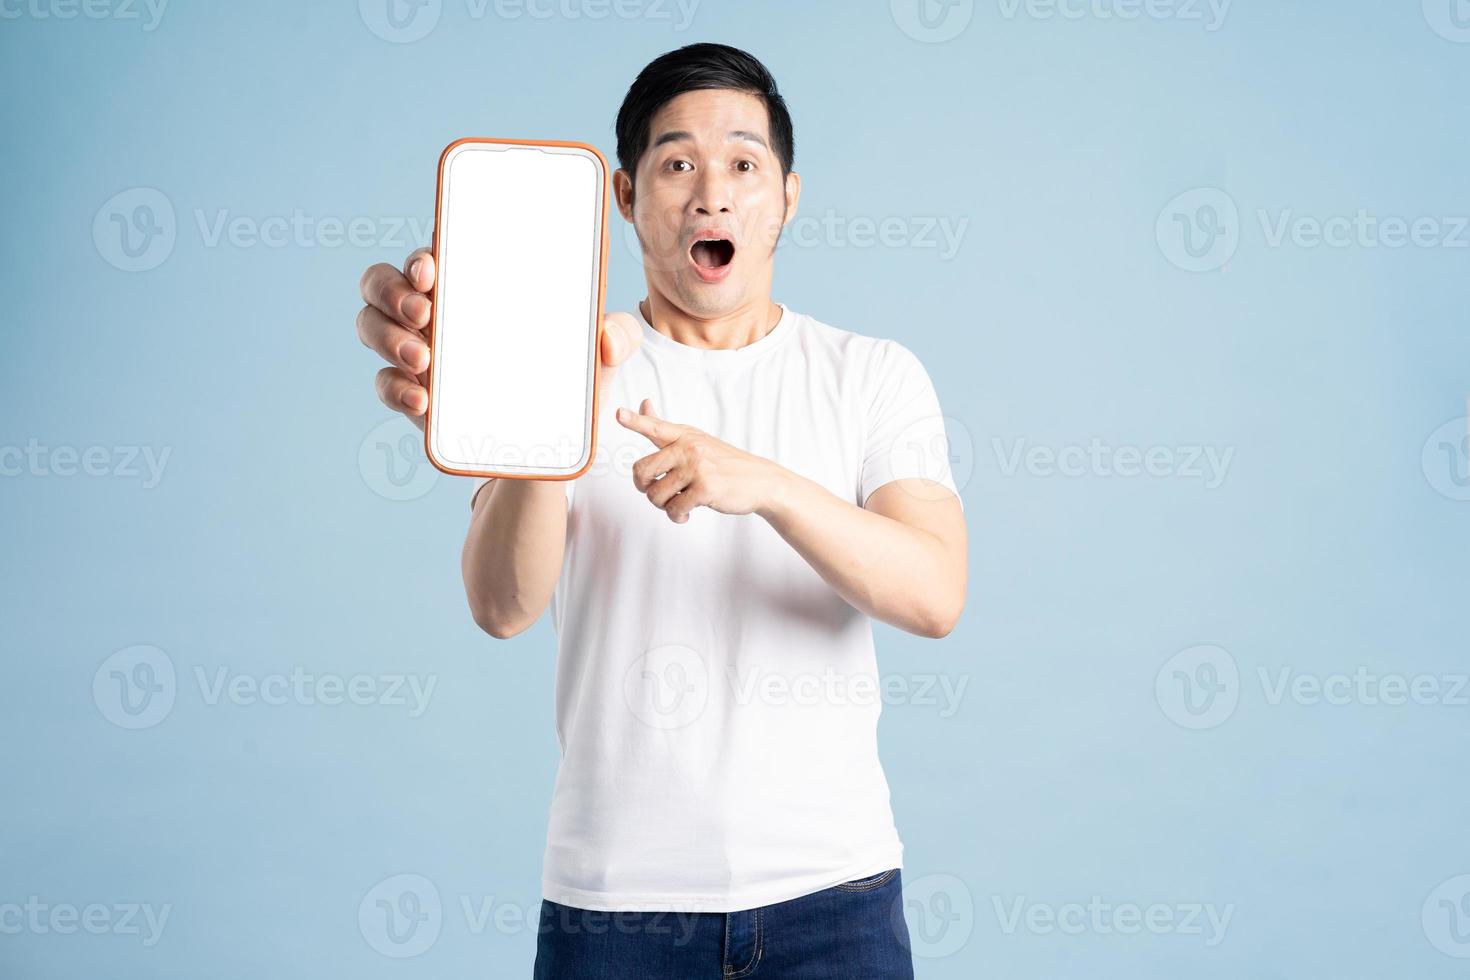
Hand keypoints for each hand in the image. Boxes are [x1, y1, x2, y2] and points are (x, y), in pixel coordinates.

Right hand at [357, 248, 640, 431]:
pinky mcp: (413, 396)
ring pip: (371, 326)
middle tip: (425, 313)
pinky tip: (422, 403)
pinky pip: (385, 385)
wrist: (550, 445)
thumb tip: (607, 338)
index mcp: (474, 285)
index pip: (433, 254)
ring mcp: (418, 352)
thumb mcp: (599, 356)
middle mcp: (436, 311)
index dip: (422, 253)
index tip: (434, 266)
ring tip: (423, 361)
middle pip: (383, 281)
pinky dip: (396, 390)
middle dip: (393, 290)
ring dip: (387, 337)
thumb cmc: (568, 378)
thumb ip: (617, 337)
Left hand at [617, 400, 784, 522]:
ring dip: (664, 506)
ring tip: (679, 504)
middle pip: (641, 471)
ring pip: (655, 495)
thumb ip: (664, 429)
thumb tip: (644, 404)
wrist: (760, 481)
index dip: (635, 421)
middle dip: (644, 488)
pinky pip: (674, 509)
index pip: (655, 426)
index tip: (618, 414)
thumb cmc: (724, 463)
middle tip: (658, 492)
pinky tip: (687, 513)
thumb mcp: (696, 440)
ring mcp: (697, 467)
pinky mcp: (705, 488)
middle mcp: (689, 448)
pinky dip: (678, 516)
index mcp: (684, 436)